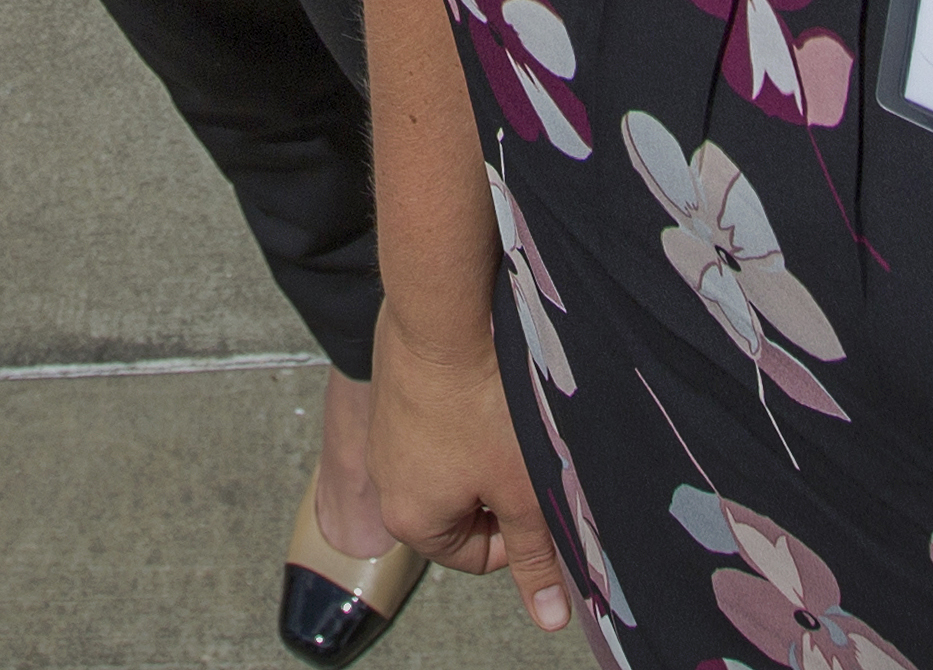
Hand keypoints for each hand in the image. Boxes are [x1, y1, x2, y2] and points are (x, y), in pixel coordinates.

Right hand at [365, 311, 576, 633]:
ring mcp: (383, 436)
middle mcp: (386, 483)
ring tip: (505, 416)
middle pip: (459, 511)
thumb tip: (549, 618)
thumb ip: (536, 555)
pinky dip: (462, 414)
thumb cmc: (482, 406)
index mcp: (412, 520)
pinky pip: (434, 425)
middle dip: (497, 488)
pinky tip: (483, 388)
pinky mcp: (390, 396)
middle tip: (526, 455)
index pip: (477, 556)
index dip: (518, 533)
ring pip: (449, 465)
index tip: (538, 494)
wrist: (440, 313)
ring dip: (481, 450)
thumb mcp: (522, 489)